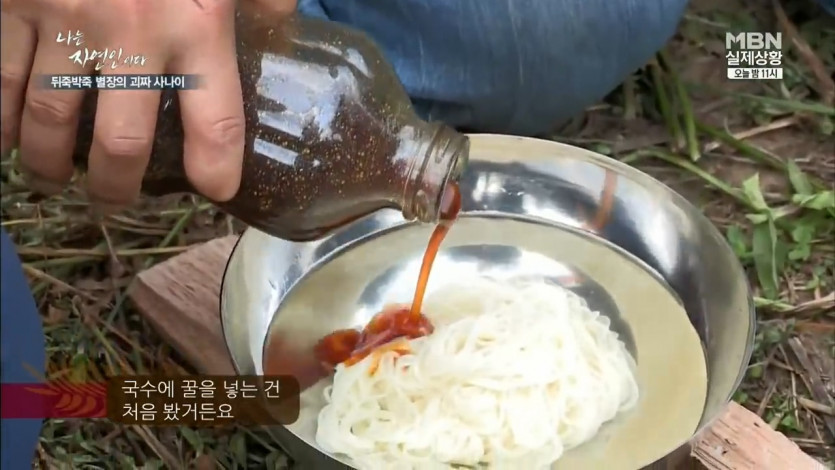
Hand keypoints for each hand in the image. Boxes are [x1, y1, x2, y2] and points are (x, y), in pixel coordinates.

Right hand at [0, 0, 295, 211]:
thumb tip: (282, 19)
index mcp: (196, 21)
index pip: (215, 118)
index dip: (216, 166)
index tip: (215, 189)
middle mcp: (131, 32)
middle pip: (121, 143)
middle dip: (116, 186)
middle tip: (114, 197)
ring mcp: (62, 19)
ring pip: (50, 122)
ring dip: (50, 164)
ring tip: (56, 179)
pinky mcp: (8, 4)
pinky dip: (0, 121)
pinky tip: (7, 139)